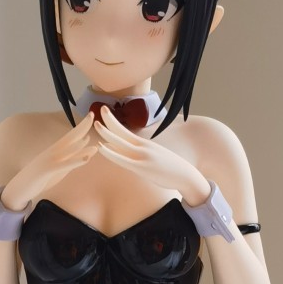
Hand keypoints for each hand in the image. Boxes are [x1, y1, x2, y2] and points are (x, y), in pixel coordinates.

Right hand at [2, 111, 97, 210]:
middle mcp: (52, 152)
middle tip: (92, 114)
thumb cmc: (38, 178)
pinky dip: (75, 161)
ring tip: (90, 136)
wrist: (18, 188)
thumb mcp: (59, 169)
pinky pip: (63, 165)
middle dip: (81, 126)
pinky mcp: (46, 171)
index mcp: (55, 151)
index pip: (71, 136)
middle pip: (69, 137)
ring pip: (66, 149)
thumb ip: (72, 160)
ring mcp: (48, 160)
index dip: (81, 126)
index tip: (92, 116)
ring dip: (78, 143)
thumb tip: (87, 153)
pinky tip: (86, 159)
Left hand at [92, 112, 210, 202]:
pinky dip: (112, 153)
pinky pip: (123, 159)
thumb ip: (142, 154)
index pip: (125, 130)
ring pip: (121, 142)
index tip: (105, 113)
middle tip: (100, 108)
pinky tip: (102, 148)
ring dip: (107, 133)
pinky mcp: (142, 168)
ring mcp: (143, 156)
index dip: (114, 121)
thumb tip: (130, 153)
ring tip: (96, 124)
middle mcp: (143, 147)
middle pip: (122, 131)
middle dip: (110, 119)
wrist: (186, 176)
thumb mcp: (155, 157)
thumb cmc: (170, 168)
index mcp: (145, 144)